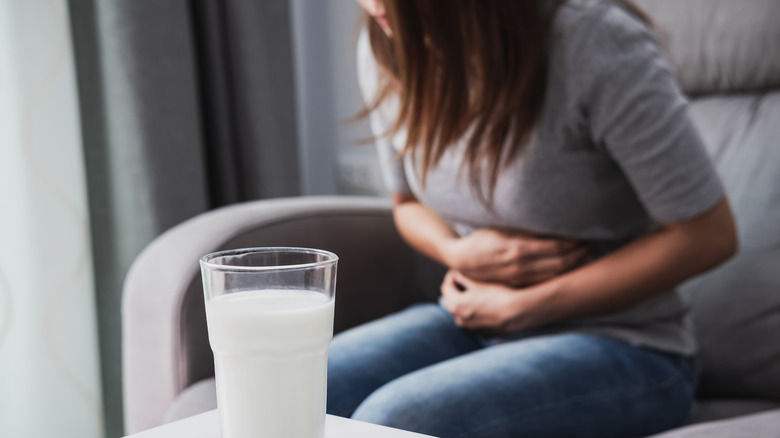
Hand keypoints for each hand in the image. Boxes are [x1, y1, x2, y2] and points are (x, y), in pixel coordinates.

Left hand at [440, 270, 537, 331]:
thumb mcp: (479, 284)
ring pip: (460, 311)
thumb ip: (463, 279)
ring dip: (462, 301)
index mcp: (456, 305)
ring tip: (473, 291)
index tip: (456, 271)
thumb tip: (455, 274)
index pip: (446, 287)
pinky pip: (471, 319)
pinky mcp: (480, 331)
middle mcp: (459, 318)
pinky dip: (472, 311)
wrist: (517, 312)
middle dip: (455, 289)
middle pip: (450, 300)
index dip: (450, 277)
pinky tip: (482, 304)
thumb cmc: (498, 295)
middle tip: (462, 279)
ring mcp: (469, 327)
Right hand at [442, 228, 588, 286]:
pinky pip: (545, 281)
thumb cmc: (481, 238)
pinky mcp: (518, 283)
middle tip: (593, 243)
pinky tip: (570, 268)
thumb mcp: (500, 227)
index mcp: (518, 248)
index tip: (587, 233)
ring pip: (555, 273)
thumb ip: (524, 228)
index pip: (556, 246)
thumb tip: (549, 222)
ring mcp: (520, 277)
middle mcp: (521, 265)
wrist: (461, 259)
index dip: (575, 241)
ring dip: (574, 265)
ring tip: (587, 255)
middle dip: (580, 253)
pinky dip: (560, 275)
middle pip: (561, 261)